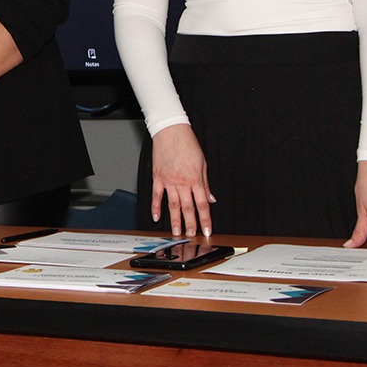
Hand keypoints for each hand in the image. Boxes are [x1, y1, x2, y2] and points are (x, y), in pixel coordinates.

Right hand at [149, 123, 215, 237]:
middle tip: (191, 235)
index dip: (205, 219)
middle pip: (188, 208)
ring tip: (176, 232)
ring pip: (173, 205)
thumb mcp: (203, 164)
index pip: (202, 204)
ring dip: (175, 220)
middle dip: (190, 223)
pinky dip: (156, 207)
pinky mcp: (157, 177)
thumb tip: (211, 199)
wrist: (171, 131)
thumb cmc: (188, 144)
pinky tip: (156, 216)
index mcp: (195, 180)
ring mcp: (169, 181)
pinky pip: (157, 195)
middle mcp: (182, 182)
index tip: (207, 230)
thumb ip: (206, 184)